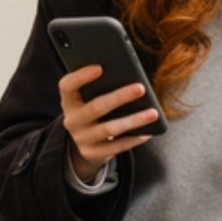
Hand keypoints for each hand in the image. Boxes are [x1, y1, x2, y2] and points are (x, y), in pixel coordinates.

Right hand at [59, 64, 158, 179]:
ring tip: (153, 113)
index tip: (100, 67)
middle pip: (95, 107)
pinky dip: (133, 139)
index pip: (67, 86)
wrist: (84, 144)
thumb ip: (100, 86)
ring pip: (109, 130)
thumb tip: (128, 74)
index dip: (81, 76)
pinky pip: (116, 147)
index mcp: (69, 100)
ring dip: (133, 120)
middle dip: (119, 97)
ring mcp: (82, 138)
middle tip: (141, 88)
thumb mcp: (89, 98)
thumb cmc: (93, 110)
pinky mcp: (93, 153)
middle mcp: (72, 120)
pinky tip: (148, 132)